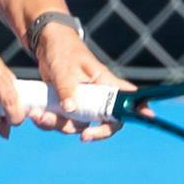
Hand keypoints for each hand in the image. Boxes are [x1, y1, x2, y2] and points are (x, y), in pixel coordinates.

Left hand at [30, 26, 137, 141]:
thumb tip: (71, 110)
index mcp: (104, 83)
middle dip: (90, 132)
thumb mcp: (65, 69)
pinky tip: (35, 113)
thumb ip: (68, 89)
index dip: (138, 110)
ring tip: (38, 115)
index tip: (147, 118)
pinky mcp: (66, 105)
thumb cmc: (63, 50)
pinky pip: (60, 121)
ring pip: (76, 125)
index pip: (127, 98)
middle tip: (83, 137)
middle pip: (102, 123)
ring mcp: (81, 103)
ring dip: (57, 125)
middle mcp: (96, 96)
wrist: (46, 45)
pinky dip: (47, 121)